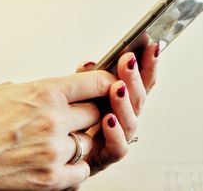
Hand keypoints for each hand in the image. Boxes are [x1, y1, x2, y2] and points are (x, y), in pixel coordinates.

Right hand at [0, 71, 118, 189]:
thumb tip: (62, 92)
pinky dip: (74, 166)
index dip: (105, 82)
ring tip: (58, 139)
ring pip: (89, 142)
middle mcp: (52, 120)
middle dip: (89, 112)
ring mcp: (52, 151)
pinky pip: (81, 171)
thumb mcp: (6, 92)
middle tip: (77, 114)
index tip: (107, 84)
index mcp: (43, 92)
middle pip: (96, 112)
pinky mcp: (49, 179)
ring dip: (78, 140)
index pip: (93, 82)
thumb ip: (40, 91)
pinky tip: (58, 160)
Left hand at [76, 43, 158, 175]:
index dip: (147, 65)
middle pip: (138, 99)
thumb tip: (88, 64)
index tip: (150, 45)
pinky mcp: (105, 157)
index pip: (139, 82)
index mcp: (118, 102)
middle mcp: (122, 119)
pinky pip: (117, 148)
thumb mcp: (74, 94)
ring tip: (119, 87)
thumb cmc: (67, 120)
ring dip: (125, 103)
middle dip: (135, 78)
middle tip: (129, 61)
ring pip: (130, 122)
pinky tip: (109, 119)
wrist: (52, 151)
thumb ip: (83, 80)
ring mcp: (116, 138)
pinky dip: (115, 134)